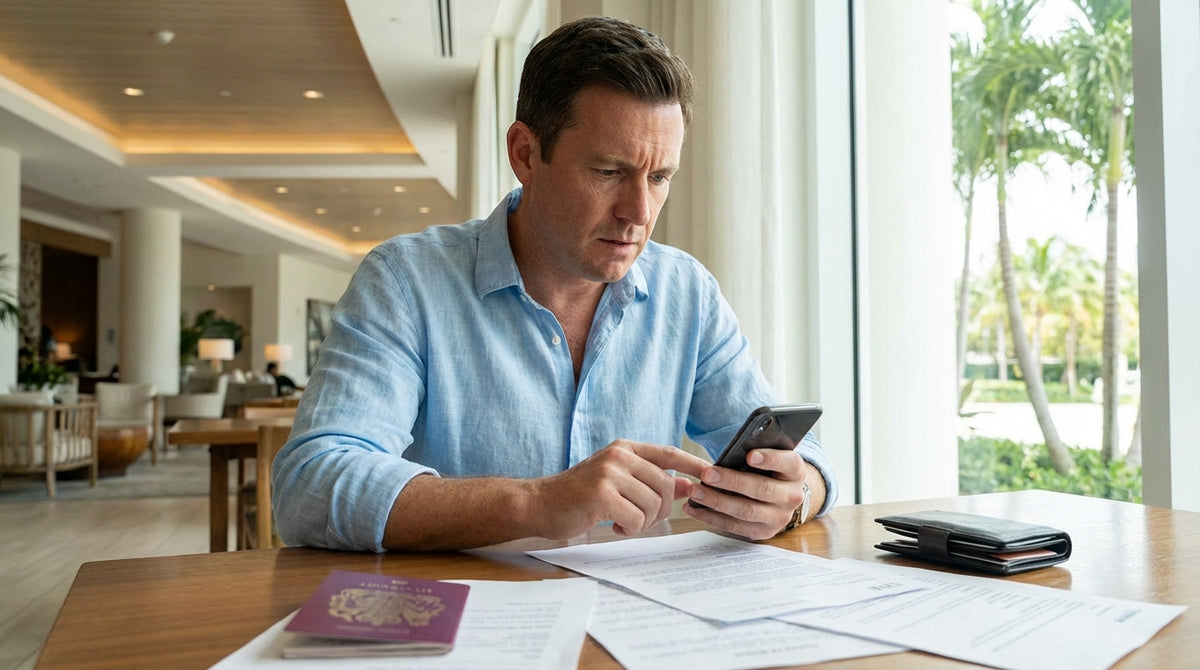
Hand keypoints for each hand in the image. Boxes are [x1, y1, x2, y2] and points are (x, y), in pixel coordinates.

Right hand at [532, 440, 709, 539]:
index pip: (669, 453)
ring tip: (623, 522)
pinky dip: (629, 529)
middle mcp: (619, 455)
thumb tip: (690, 485)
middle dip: (662, 510)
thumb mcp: (618, 482)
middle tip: (641, 520)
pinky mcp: (602, 494)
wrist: (540, 504)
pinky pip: (636, 519)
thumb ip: (651, 481)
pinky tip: (613, 526)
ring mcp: (610, 472)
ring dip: (643, 522)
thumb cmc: (579, 496)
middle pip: (665, 485)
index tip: (714, 474)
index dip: (694, 464)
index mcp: (625, 448)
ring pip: (653, 504)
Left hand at [684, 448, 810, 539]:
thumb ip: (755, 451)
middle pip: (762, 489)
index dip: (769, 459)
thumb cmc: (768, 470)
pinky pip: (735, 527)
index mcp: (795, 471)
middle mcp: (791, 496)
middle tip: (707, 474)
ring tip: (696, 492)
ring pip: (746, 511)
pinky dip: (711, 517)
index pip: (788, 463)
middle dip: (732, 481)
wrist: (781, 496)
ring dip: (716, 501)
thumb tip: (731, 451)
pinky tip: (694, 508)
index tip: (750, 455)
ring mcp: (779, 518)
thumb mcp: (769, 456)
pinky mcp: (763, 532)